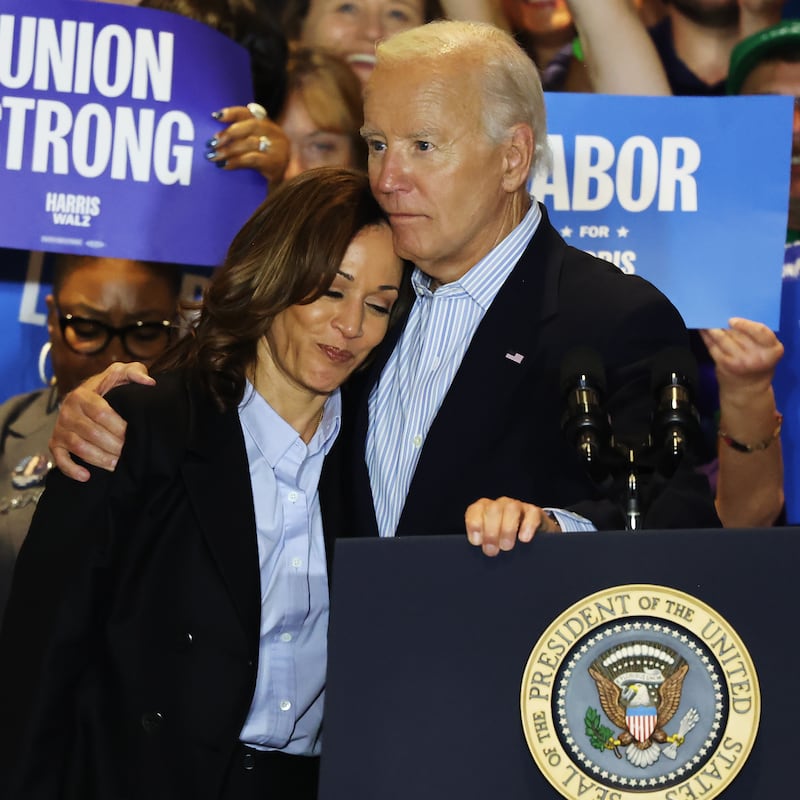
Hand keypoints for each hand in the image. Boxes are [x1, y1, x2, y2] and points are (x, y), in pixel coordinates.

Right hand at [49, 363, 153, 481]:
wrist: (89, 396)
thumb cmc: (110, 387)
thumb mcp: (121, 374)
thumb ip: (135, 372)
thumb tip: (149, 382)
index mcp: (83, 394)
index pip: (101, 413)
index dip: (119, 426)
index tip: (135, 434)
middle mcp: (68, 411)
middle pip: (92, 433)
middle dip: (114, 445)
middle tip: (131, 452)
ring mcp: (60, 428)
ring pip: (79, 447)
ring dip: (100, 459)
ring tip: (119, 464)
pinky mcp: (56, 443)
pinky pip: (60, 459)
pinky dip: (71, 469)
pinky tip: (87, 476)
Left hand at [207, 106, 289, 184]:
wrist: (285, 185)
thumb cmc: (264, 165)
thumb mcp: (255, 147)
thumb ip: (242, 137)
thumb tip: (215, 138)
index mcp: (267, 125)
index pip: (249, 113)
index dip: (232, 113)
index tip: (215, 117)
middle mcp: (275, 133)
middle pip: (251, 126)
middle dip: (229, 133)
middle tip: (211, 143)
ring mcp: (278, 148)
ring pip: (250, 143)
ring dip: (229, 150)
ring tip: (214, 156)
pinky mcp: (276, 164)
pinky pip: (252, 159)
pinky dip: (236, 161)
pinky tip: (225, 165)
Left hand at [464, 496, 559, 556]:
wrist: (528, 536)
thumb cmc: (502, 540)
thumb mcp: (489, 541)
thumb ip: (482, 542)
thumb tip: (476, 553)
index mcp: (483, 510)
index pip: (475, 510)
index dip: (474, 525)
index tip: (476, 542)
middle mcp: (499, 505)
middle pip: (492, 509)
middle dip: (491, 532)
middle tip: (492, 551)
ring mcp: (517, 506)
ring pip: (511, 508)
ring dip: (507, 528)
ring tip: (507, 546)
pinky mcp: (534, 512)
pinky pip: (532, 513)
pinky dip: (528, 525)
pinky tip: (524, 539)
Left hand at [700, 317, 783, 396]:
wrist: (747, 390)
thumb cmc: (759, 366)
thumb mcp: (767, 352)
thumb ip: (757, 337)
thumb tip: (736, 316)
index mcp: (772, 351)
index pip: (760, 331)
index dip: (746, 324)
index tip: (733, 319)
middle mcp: (756, 356)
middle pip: (738, 333)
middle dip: (725, 323)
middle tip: (715, 313)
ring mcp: (738, 361)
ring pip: (722, 338)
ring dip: (712, 327)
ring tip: (706, 318)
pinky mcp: (723, 364)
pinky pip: (712, 346)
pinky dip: (706, 336)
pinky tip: (702, 329)